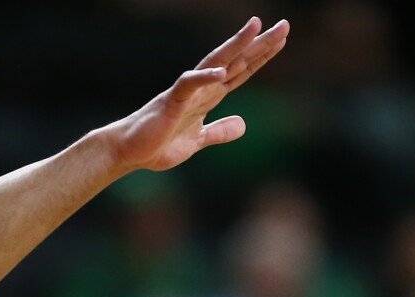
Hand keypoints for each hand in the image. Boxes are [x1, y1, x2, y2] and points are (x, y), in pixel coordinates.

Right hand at [104, 16, 289, 172]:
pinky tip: (222, 72)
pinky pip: (189, 85)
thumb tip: (243, 125)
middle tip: (285, 26)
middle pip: (236, 61)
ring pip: (215, 63)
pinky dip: (204, 77)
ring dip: (236, 45)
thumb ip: (220, 131)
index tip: (281, 41)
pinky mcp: (171, 102)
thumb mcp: (198, 141)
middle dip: (260, 45)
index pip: (240, 72)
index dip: (261, 57)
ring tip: (256, 27)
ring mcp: (187, 93)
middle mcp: (200, 89)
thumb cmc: (158, 144)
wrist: (128, 152)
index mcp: (208, 97)